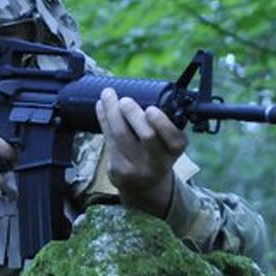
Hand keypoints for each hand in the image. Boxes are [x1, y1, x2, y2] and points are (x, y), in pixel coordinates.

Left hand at [95, 88, 187, 216]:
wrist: (144, 186)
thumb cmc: (157, 153)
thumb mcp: (168, 142)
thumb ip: (163, 123)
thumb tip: (144, 89)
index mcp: (175, 151)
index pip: (174, 139)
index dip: (162, 124)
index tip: (151, 110)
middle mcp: (158, 162)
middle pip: (147, 136)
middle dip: (133, 114)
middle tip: (124, 100)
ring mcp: (137, 168)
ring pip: (121, 136)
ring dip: (111, 111)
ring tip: (108, 95)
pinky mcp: (117, 170)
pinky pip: (108, 140)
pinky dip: (103, 120)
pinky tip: (101, 107)